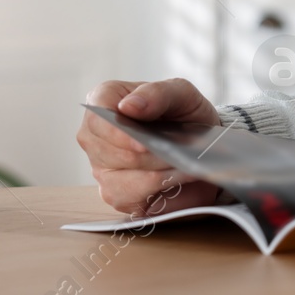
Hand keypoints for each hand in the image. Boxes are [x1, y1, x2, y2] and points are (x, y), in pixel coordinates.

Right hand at [76, 78, 224, 215]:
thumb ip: (156, 94)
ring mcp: (102, 169)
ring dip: (157, 176)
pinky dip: (159, 192)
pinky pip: (131, 201)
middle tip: (177, 153)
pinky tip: (177, 180)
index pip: (97, 118)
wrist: (200, 141)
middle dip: (148, 156)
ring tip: (183, 166)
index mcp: (103, 102)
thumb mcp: (180, 93)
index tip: (144, 144)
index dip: (118, 133)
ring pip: (120, 181)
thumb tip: (129, 106)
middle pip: (109, 154)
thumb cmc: (182, 112)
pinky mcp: (116, 195)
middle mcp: (95, 138)